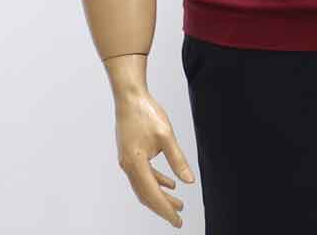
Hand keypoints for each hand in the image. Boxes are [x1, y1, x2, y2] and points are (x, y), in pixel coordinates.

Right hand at [114, 88, 195, 227]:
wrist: (129, 96)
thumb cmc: (146, 112)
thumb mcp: (166, 135)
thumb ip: (178, 159)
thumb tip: (189, 181)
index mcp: (135, 163)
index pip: (152, 194)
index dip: (166, 210)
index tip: (178, 220)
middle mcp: (128, 166)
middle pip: (146, 194)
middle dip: (163, 206)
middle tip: (179, 217)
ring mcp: (127, 161)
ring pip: (144, 186)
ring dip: (160, 195)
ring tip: (177, 201)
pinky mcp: (130, 154)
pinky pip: (143, 175)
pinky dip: (156, 181)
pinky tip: (169, 183)